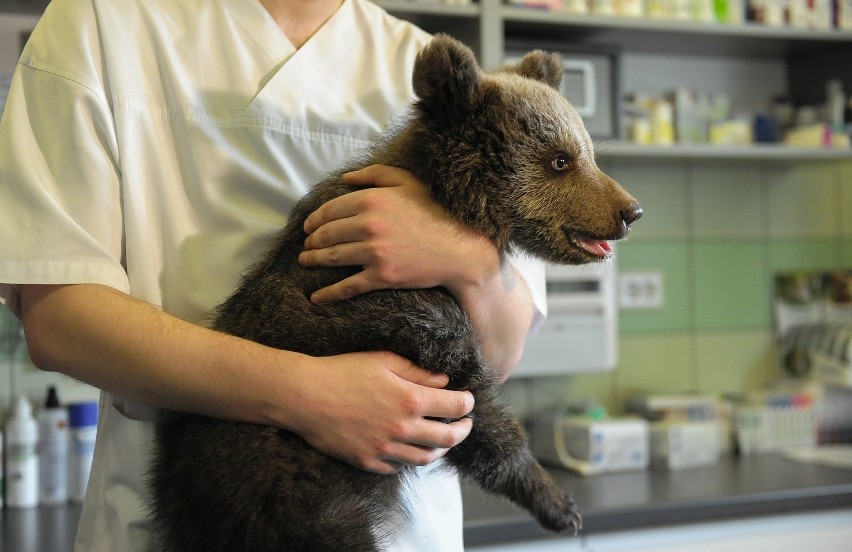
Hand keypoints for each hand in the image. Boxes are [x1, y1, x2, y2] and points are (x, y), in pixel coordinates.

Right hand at [288, 350, 473, 473]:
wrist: (304, 396)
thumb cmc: (341, 371)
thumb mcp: (382, 361)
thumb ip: (417, 372)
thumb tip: (444, 380)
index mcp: (409, 400)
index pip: (455, 406)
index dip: (467, 403)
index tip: (468, 400)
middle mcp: (401, 429)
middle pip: (447, 438)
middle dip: (463, 430)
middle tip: (465, 424)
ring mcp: (384, 449)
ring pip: (425, 458)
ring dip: (440, 449)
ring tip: (443, 440)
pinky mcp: (367, 462)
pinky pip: (397, 467)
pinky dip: (409, 459)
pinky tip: (409, 449)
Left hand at [298, 164, 500, 302]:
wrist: (459, 249)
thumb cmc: (435, 213)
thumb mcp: (408, 183)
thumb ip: (375, 175)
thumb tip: (345, 179)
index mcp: (372, 200)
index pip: (331, 210)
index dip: (315, 220)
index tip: (308, 227)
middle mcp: (369, 225)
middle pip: (327, 234)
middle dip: (312, 241)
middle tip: (306, 245)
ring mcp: (374, 252)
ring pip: (333, 257)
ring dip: (313, 260)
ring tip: (305, 261)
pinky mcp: (382, 276)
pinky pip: (348, 286)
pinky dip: (329, 294)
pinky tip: (317, 297)